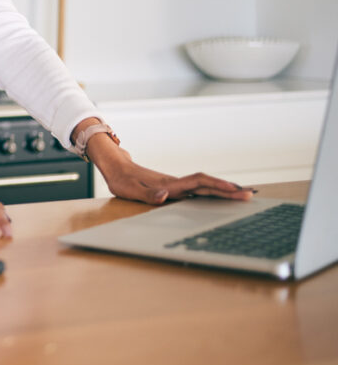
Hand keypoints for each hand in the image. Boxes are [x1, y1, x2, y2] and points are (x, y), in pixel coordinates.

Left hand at [87, 135, 253, 203]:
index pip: (198, 183)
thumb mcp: (130, 190)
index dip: (216, 185)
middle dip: (227, 189)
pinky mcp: (174, 188)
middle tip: (249, 194)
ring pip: (204, 186)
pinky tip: (219, 197)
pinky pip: (197, 190)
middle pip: (207, 185)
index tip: (234, 189)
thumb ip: (147, 194)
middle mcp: (176, 183)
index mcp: (170, 184)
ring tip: (242, 195)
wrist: (116, 167)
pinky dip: (212, 192)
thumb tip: (166, 195)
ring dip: (222, 190)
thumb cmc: (121, 180)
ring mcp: (176, 185)